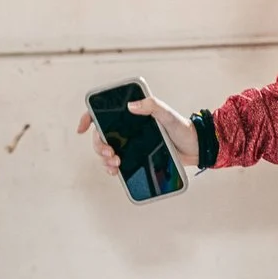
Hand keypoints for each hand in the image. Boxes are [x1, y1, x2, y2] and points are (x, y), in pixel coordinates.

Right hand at [76, 95, 199, 175]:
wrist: (195, 147)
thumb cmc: (182, 128)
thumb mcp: (167, 115)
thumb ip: (152, 106)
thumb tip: (131, 106)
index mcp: (132, 115)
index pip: (103, 114)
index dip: (88, 118)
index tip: (82, 129)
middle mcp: (128, 129)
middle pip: (101, 136)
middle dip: (99, 146)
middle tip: (109, 154)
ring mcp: (130, 144)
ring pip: (106, 151)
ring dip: (103, 159)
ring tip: (115, 165)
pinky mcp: (135, 157)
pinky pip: (116, 163)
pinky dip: (111, 168)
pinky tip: (115, 172)